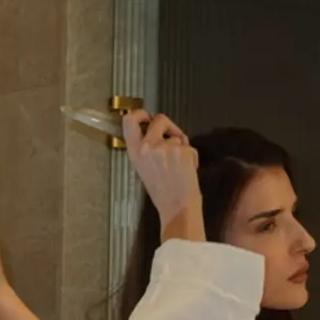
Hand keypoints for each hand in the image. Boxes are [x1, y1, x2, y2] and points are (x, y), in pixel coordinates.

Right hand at [122, 109, 204, 242]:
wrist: (177, 206)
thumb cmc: (162, 190)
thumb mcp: (145, 168)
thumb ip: (147, 148)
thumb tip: (158, 132)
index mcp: (135, 153)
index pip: (129, 122)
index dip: (139, 113)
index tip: (146, 117)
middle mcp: (147, 147)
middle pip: (159, 119)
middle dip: (169, 125)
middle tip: (172, 136)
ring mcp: (165, 147)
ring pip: (176, 136)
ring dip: (181, 145)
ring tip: (179, 164)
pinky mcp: (182, 150)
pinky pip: (187, 146)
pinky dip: (190, 155)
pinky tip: (187, 170)